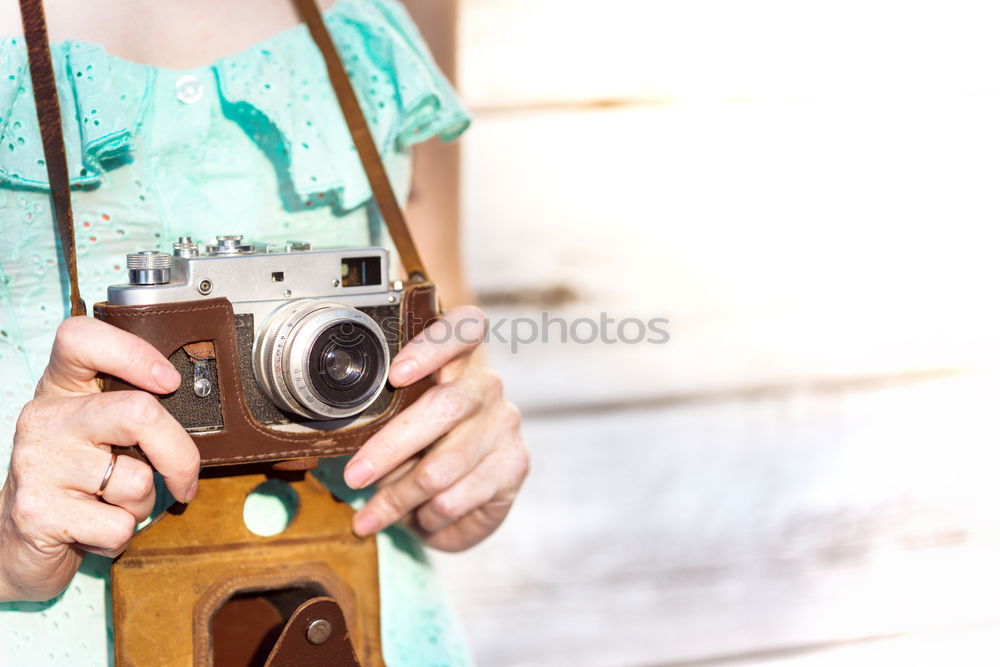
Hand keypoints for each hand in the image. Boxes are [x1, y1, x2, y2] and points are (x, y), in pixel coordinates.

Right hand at [0, 318, 200, 601]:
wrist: (20, 544)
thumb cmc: (78, 482)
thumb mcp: (100, 435)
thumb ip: (133, 414)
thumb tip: (201, 413)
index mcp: (61, 390)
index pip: (80, 338)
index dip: (134, 353)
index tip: (169, 382)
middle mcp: (44, 418)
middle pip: (138, 412)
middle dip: (179, 454)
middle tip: (183, 479)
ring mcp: (38, 464)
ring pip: (135, 480)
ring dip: (143, 504)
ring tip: (113, 505)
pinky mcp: (38, 513)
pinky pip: (119, 525)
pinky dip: (121, 535)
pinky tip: (95, 530)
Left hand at [343, 306, 528, 551]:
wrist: (460, 503)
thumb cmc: (418, 454)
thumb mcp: (396, 432)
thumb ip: (383, 425)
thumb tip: (348, 446)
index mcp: (456, 362)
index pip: (463, 328)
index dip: (431, 346)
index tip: (396, 374)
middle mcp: (486, 387)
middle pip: (445, 406)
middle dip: (391, 446)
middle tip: (354, 475)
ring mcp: (504, 425)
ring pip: (442, 467)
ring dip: (398, 498)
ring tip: (371, 516)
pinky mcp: (514, 466)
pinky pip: (455, 499)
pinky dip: (426, 517)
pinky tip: (419, 518)